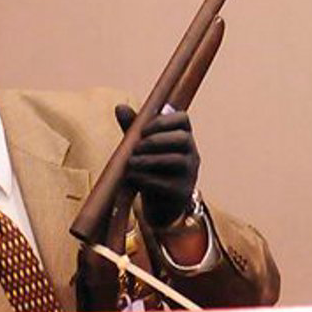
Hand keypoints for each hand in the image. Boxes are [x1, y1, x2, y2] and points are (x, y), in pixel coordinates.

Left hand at [115, 104, 199, 227]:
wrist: (160, 205)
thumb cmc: (151, 169)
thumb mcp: (141, 146)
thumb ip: (133, 127)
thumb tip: (120, 107)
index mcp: (183, 136)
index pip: (182, 118)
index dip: (162, 121)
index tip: (142, 130)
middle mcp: (191, 153)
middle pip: (182, 138)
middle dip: (156, 140)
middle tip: (136, 147)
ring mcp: (190, 173)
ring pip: (175, 160)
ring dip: (149, 160)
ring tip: (131, 162)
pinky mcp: (181, 192)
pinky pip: (167, 183)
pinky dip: (147, 179)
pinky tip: (133, 178)